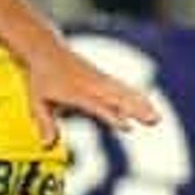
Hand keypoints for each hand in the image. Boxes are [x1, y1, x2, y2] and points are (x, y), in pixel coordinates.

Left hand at [23, 39, 159, 147]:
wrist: (46, 49)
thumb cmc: (41, 77)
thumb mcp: (37, 101)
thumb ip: (45, 123)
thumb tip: (47, 145)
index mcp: (75, 92)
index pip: (97, 106)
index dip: (112, 117)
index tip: (128, 127)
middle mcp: (91, 85)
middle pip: (117, 99)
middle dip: (136, 110)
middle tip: (153, 121)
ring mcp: (99, 80)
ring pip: (124, 93)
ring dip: (141, 105)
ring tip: (157, 119)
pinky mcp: (103, 78)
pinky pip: (122, 88)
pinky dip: (136, 96)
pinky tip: (148, 105)